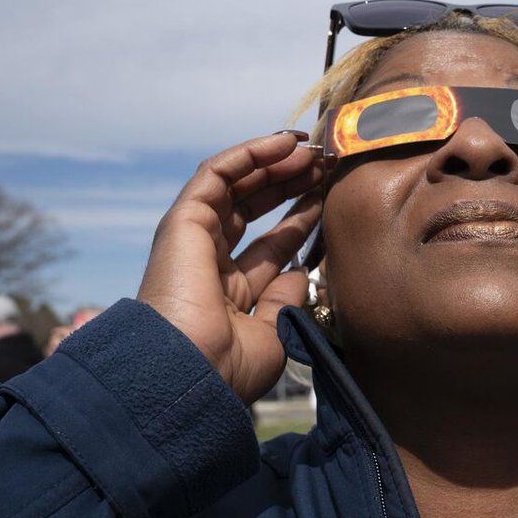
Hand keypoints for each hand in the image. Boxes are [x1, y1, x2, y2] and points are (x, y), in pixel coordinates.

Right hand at [137, 132, 323, 403]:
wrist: (192, 374)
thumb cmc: (230, 368)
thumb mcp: (274, 332)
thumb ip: (286, 298)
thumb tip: (302, 271)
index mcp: (232, 291)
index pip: (273, 242)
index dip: (303, 216)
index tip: (333, 194)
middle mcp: (212, 261)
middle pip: (255, 206)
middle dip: (293, 183)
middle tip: (329, 165)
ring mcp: (195, 239)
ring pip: (237, 184)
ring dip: (276, 163)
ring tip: (314, 150)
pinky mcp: (183, 221)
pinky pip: (216, 174)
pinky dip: (249, 154)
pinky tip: (285, 143)